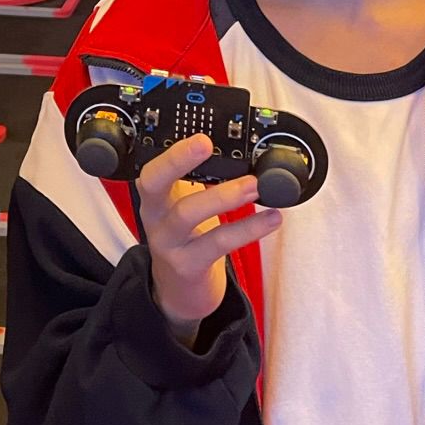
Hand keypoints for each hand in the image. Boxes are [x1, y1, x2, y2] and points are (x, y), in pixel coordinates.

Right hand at [137, 135, 282, 342]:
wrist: (180, 292)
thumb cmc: (189, 240)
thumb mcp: (186, 207)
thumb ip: (202, 182)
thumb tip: (244, 153)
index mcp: (155, 196)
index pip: (152, 166)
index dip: (171, 149)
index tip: (198, 132)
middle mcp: (154, 217)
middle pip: (154, 183)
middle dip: (178, 160)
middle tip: (206, 143)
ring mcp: (168, 243)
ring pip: (187, 214)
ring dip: (223, 195)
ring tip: (256, 185)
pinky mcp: (188, 266)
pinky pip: (217, 244)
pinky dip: (248, 228)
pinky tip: (272, 219)